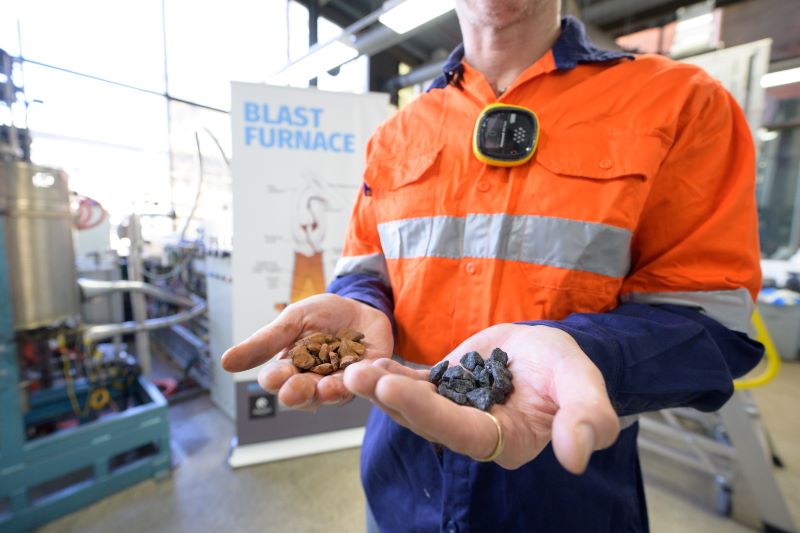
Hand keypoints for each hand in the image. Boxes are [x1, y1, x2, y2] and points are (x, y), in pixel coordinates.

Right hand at [221, 293, 392, 409]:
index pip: (276, 380)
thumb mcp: (292, 320)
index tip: (274, 377)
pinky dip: (357, 381)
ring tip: (323, 389)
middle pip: (301, 394)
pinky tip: (353, 375)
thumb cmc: (322, 314)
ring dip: (326, 393)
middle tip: (293, 392)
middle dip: (297, 393)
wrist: (360, 305)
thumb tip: (224, 362)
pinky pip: (361, 384)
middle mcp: (312, 381)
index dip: (275, 380)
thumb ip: (265, 341)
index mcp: (290, 368)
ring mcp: (339, 382)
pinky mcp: (366, 377)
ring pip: (330, 395)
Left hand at [343, 324, 619, 472]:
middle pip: (427, 420)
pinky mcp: (442, 389)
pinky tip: (368, 363)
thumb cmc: (569, 372)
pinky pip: (413, 385)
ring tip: (353, 370)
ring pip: (413, 404)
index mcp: (505, 440)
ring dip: (381, 389)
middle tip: (358, 376)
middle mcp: (472, 432)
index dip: (429, 413)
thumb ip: (586, 420)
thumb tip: (576, 458)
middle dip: (392, 399)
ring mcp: (454, 410)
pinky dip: (391, 375)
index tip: (395, 389)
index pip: (462, 432)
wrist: (550, 352)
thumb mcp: (584, 389)